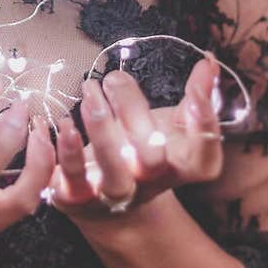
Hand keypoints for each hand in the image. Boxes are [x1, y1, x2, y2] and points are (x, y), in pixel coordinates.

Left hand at [48, 55, 222, 225]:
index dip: (204, 128)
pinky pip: (70, 179)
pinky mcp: (77, 198)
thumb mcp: (170, 127)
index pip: (203, 159)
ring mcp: (113, 195)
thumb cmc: (142, 152)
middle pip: (152, 160)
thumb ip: (194, 97)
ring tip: (89, 90)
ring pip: (112, 173)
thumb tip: (209, 61)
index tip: (194, 92)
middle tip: (114, 77)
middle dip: (134, 115)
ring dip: (100, 130)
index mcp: (178, 168)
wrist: (107, 206)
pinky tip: (58, 121)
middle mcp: (148, 185)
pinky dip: (63, 151)